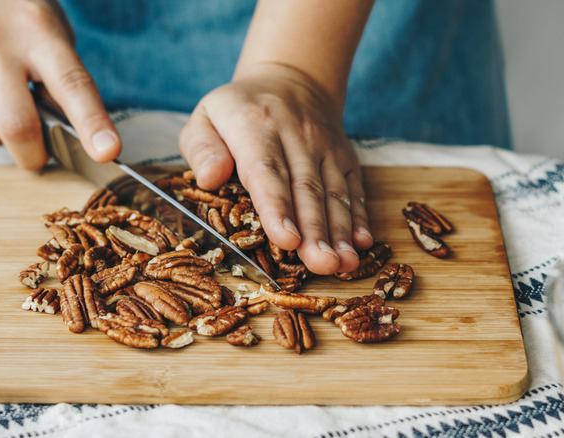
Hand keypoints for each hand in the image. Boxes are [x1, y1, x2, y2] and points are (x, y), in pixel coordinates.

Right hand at [0, 0, 120, 168]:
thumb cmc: (9, 9)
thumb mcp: (48, 29)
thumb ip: (61, 78)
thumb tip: (69, 133)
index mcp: (37, 32)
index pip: (72, 84)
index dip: (92, 123)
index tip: (107, 151)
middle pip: (17, 127)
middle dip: (33, 155)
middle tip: (39, 152)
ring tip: (0, 105)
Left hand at [179, 62, 373, 274]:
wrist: (291, 79)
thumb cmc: (237, 110)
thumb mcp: (206, 117)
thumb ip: (201, 147)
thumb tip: (209, 178)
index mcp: (254, 126)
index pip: (266, 170)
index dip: (277, 207)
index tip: (285, 239)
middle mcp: (295, 135)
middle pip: (305, 188)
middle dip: (314, 230)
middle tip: (320, 264)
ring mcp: (324, 146)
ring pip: (333, 191)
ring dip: (340, 231)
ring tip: (342, 264)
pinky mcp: (344, 156)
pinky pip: (353, 187)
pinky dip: (358, 217)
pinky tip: (362, 244)